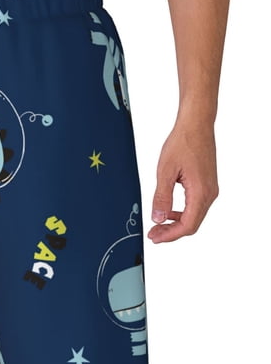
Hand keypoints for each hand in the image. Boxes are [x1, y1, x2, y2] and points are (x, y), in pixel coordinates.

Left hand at [148, 122, 218, 243]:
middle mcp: (209, 193)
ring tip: (157, 225)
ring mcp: (210, 189)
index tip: (154, 237)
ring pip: (194, 216)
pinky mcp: (206, 184)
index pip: (188, 225)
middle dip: (171, 232)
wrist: (196, 125)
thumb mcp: (165, 171)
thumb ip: (162, 197)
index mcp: (201, 192)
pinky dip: (181, 213)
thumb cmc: (182, 143)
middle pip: (192, 224)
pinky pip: (195, 206)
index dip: (170, 235)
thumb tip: (157, 218)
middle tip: (153, 235)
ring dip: (176, 223)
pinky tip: (168, 212)